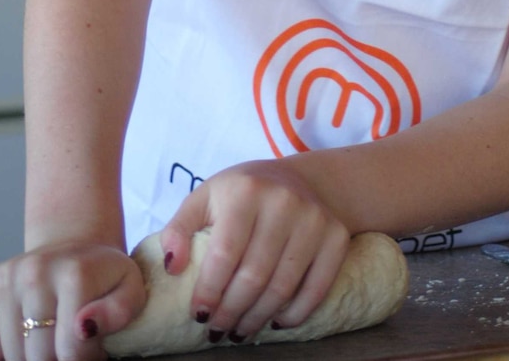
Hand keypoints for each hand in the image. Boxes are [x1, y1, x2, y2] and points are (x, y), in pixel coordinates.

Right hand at [0, 240, 145, 359]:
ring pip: (15, 354)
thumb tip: (84, 327)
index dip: (85, 360)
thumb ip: (119, 311)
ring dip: (36, 356)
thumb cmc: (106, 276)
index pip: (71, 351)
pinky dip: (16, 348)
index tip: (93, 350)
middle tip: (74, 345)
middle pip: (40, 355)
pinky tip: (34, 336)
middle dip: (59, 360)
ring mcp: (11, 277)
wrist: (75, 246)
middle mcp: (36, 272)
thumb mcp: (131, 289)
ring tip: (57, 338)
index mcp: (75, 274)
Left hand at [160, 160, 349, 342]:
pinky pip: (317, 288)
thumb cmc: (243, 193)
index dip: (209, 291)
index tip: (199, 315)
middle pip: (254, 275)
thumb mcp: (205, 197)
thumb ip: (179, 228)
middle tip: (218, 329)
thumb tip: (172, 267)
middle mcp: (283, 201)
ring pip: (283, 286)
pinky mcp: (336, 236)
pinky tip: (275, 321)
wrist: (300, 179)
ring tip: (240, 330)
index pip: (224, 254)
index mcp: (245, 190)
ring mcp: (314, 219)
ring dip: (258, 317)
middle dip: (231, 311)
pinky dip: (295, 313)